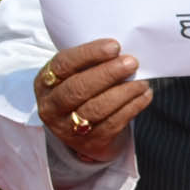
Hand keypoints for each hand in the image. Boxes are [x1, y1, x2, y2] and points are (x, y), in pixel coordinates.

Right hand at [36, 39, 147, 162]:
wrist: (85, 134)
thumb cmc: (84, 93)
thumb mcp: (77, 76)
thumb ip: (91, 63)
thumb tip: (121, 50)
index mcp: (45, 83)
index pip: (63, 64)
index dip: (88, 54)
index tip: (114, 46)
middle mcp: (51, 106)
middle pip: (78, 88)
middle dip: (108, 74)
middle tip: (132, 63)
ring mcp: (67, 128)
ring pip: (96, 108)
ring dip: (124, 92)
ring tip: (142, 82)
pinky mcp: (89, 142)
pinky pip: (113, 123)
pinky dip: (132, 107)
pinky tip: (144, 96)